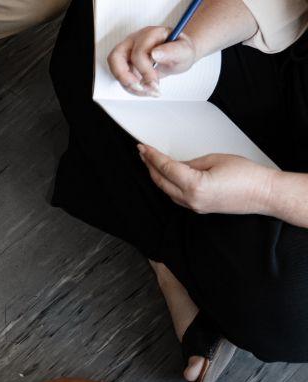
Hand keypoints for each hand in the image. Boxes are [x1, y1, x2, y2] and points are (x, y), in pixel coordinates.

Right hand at [108, 26, 197, 95]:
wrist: (179, 55)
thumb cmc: (181, 51)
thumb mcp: (185, 51)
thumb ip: (173, 51)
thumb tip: (155, 53)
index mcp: (150, 34)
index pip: (138, 53)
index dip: (145, 71)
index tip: (155, 83)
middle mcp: (135, 40)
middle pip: (116, 57)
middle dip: (125, 77)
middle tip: (141, 88)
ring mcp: (128, 51)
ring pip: (115, 68)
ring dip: (127, 85)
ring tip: (146, 91)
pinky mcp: (125, 62)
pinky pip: (120, 76)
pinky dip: (130, 87)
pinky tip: (145, 90)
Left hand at [138, 145, 274, 215]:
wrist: (264, 194)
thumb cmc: (246, 176)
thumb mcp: (216, 160)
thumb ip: (191, 163)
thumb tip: (175, 164)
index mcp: (194, 185)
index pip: (166, 168)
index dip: (152, 157)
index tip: (143, 148)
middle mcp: (191, 199)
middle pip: (161, 181)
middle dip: (150, 166)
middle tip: (143, 153)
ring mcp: (194, 206)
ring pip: (166, 191)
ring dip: (157, 176)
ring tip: (151, 163)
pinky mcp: (199, 209)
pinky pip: (176, 197)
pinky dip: (168, 185)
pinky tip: (166, 177)